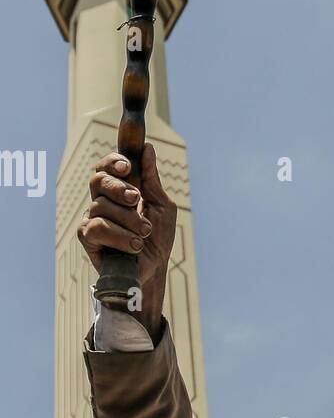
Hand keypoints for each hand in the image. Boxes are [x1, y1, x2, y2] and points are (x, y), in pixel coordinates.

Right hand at [78, 144, 175, 339]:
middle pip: (97, 180)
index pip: (106, 167)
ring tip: (144, 234)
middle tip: (137, 199)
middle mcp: (102, 201)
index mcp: (118, 191)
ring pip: (101, 206)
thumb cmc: (158, 238)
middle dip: (118, 187)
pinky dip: (119, 235)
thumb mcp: (161, 206)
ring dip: (129, 220)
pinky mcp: (87, 238)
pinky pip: (96, 228)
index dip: (113, 162)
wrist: (154, 269)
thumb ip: (152, 180)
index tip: (127, 166)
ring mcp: (92, 219)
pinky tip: (134, 245)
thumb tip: (147, 148)